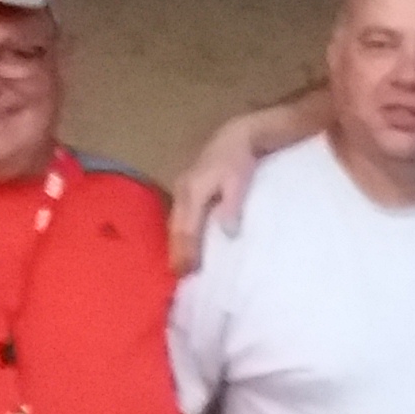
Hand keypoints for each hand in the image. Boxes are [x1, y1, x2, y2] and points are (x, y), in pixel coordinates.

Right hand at [168, 120, 262, 274]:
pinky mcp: (185, 188)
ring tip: (178, 266)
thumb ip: (232, 205)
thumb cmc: (239, 160)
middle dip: (176, 252)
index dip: (187, 252)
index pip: (187, 229)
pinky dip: (179, 233)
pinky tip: (182, 244)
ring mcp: (181, 189)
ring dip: (175, 244)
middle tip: (178, 277)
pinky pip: (178, 215)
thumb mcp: (239, 181)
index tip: (188, 273)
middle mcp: (182, 191)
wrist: (235, 136)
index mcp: (193, 191)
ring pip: (175, 222)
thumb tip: (227, 231)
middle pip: (176, 228)